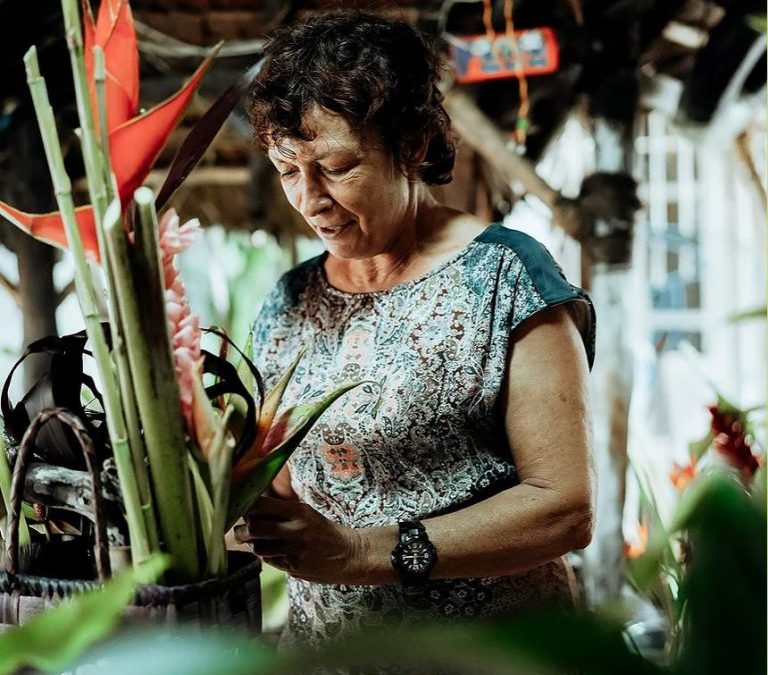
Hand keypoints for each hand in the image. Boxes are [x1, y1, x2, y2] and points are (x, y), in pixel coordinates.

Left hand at [234, 495, 365, 583]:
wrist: (348, 555)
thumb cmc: (322, 531)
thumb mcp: (305, 513)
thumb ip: (279, 511)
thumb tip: (248, 510)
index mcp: (299, 511)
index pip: (260, 505)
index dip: (246, 508)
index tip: (242, 510)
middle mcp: (296, 529)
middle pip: (254, 528)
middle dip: (241, 531)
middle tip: (240, 531)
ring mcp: (294, 550)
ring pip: (258, 548)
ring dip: (253, 545)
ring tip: (258, 542)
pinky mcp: (294, 567)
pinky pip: (269, 561)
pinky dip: (267, 556)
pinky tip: (275, 552)